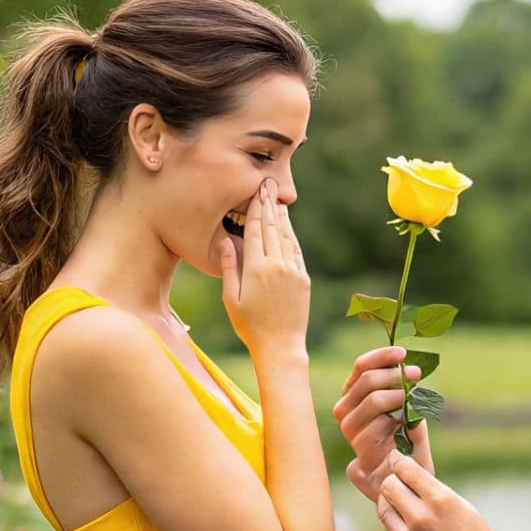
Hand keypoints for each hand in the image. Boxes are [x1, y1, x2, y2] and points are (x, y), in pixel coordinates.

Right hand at [220, 179, 309, 357]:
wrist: (280, 346)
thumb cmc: (249, 326)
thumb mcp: (231, 298)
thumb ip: (228, 267)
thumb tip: (226, 241)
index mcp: (256, 269)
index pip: (256, 230)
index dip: (255, 208)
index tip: (256, 190)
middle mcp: (277, 265)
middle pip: (272, 227)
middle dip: (269, 204)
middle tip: (267, 183)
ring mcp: (293, 271)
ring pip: (287, 236)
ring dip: (281, 216)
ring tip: (276, 198)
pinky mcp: (303, 278)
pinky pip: (296, 251)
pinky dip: (291, 235)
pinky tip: (286, 226)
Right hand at [333, 346, 432, 500]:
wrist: (405, 473)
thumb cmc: (406, 437)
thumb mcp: (405, 405)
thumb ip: (400, 384)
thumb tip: (405, 361)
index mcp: (354, 394)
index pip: (360, 367)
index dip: (381, 356)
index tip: (402, 353)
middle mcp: (346, 408)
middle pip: (367, 379)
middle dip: (394, 374)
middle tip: (416, 374)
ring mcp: (350, 426)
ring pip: (374, 398)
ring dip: (398, 395)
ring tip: (411, 400)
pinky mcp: (358, 443)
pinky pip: (381, 421)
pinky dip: (398, 417)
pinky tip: (405, 423)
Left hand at [376, 451, 511, 530]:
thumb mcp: (461, 507)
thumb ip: (434, 492)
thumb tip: (410, 478)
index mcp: (440, 499)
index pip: (405, 469)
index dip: (398, 461)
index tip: (396, 459)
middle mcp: (420, 516)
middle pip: (388, 486)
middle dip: (392, 482)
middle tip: (398, 484)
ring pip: (383, 509)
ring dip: (391, 505)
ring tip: (404, 508)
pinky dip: (396, 529)